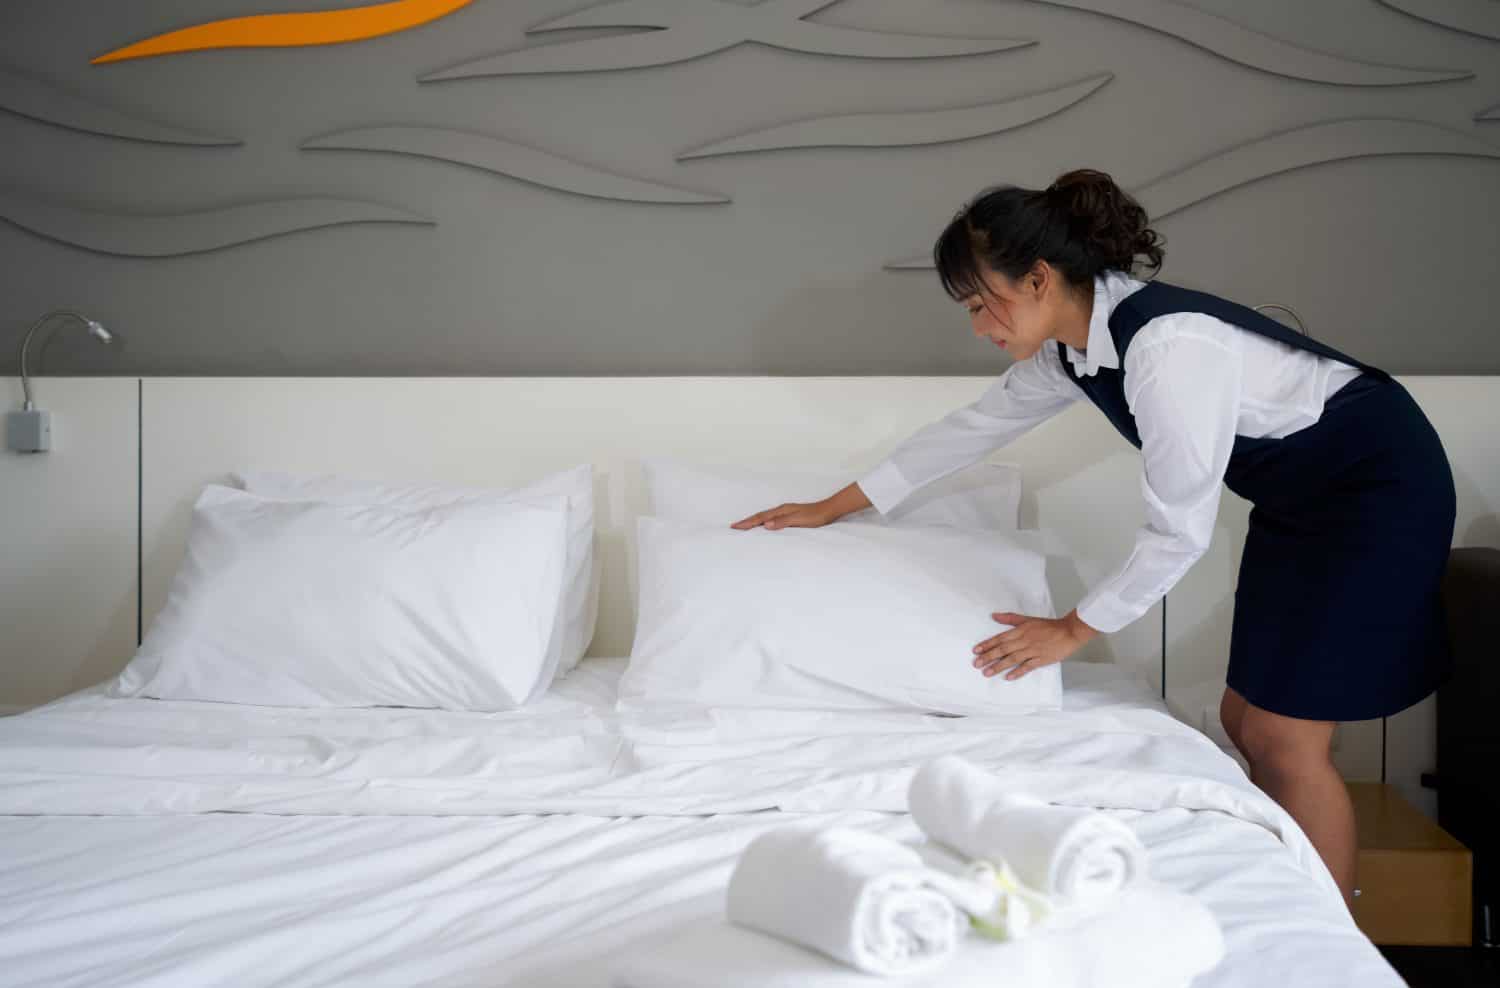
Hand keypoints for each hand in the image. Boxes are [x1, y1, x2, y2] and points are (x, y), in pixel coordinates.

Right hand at [730, 501, 835, 530]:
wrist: (829, 510)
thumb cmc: (816, 516)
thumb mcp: (800, 520)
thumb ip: (783, 522)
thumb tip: (766, 524)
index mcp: (781, 511)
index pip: (760, 518)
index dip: (748, 523)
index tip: (735, 527)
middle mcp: (782, 510)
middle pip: (760, 516)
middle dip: (746, 521)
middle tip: (734, 527)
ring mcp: (785, 512)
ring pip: (765, 517)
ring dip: (753, 521)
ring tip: (744, 526)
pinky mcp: (790, 515)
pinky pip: (772, 518)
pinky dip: (763, 521)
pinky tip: (764, 525)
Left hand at [971, 610, 1098, 679]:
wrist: (1069, 631)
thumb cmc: (1048, 626)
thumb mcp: (1027, 619)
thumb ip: (1010, 618)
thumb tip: (994, 616)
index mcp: (1020, 631)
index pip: (1000, 638)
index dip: (987, 644)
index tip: (976, 650)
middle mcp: (1024, 641)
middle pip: (1003, 649)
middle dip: (988, 657)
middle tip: (976, 663)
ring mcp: (1033, 651)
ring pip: (1012, 659)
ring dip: (998, 666)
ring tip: (987, 672)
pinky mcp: (1041, 659)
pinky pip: (1027, 667)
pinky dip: (1018, 672)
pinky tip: (1008, 677)